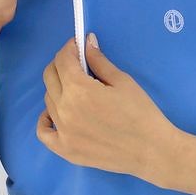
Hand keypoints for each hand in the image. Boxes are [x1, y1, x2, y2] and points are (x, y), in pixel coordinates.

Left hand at [37, 34, 179, 182]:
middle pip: (50, 77)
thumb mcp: (123, 82)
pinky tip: (55, 114)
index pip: (63, 60)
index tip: (77, 46)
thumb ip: (99, 61)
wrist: (152, 151)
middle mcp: (65, 109)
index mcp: (79, 89)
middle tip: (76, 65)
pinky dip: (45, 120)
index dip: (70, 48)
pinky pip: (43, 132)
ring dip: (58, 89)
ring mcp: (63, 131)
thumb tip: (87, 42)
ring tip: (76, 90)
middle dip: (61, 64)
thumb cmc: (142, 114)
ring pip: (48, 100)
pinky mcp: (65, 149)